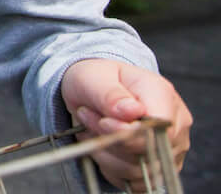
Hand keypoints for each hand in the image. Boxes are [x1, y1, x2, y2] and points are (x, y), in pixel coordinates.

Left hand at [61, 58, 191, 191]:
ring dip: (106, 154)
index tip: (102, 122)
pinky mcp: (160, 167)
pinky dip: (111, 169)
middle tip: (87, 118)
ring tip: (92, 128)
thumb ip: (110, 94)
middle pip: (147, 152)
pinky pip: (135, 183)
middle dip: (109, 141)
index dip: (127, 132)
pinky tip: (103, 146)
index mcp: (162, 93)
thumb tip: (132, 111)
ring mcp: (170, 147)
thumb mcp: (92, 78)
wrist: (92, 90)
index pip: (158, 128)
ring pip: (139, 171)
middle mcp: (175, 123)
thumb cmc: (95, 80)